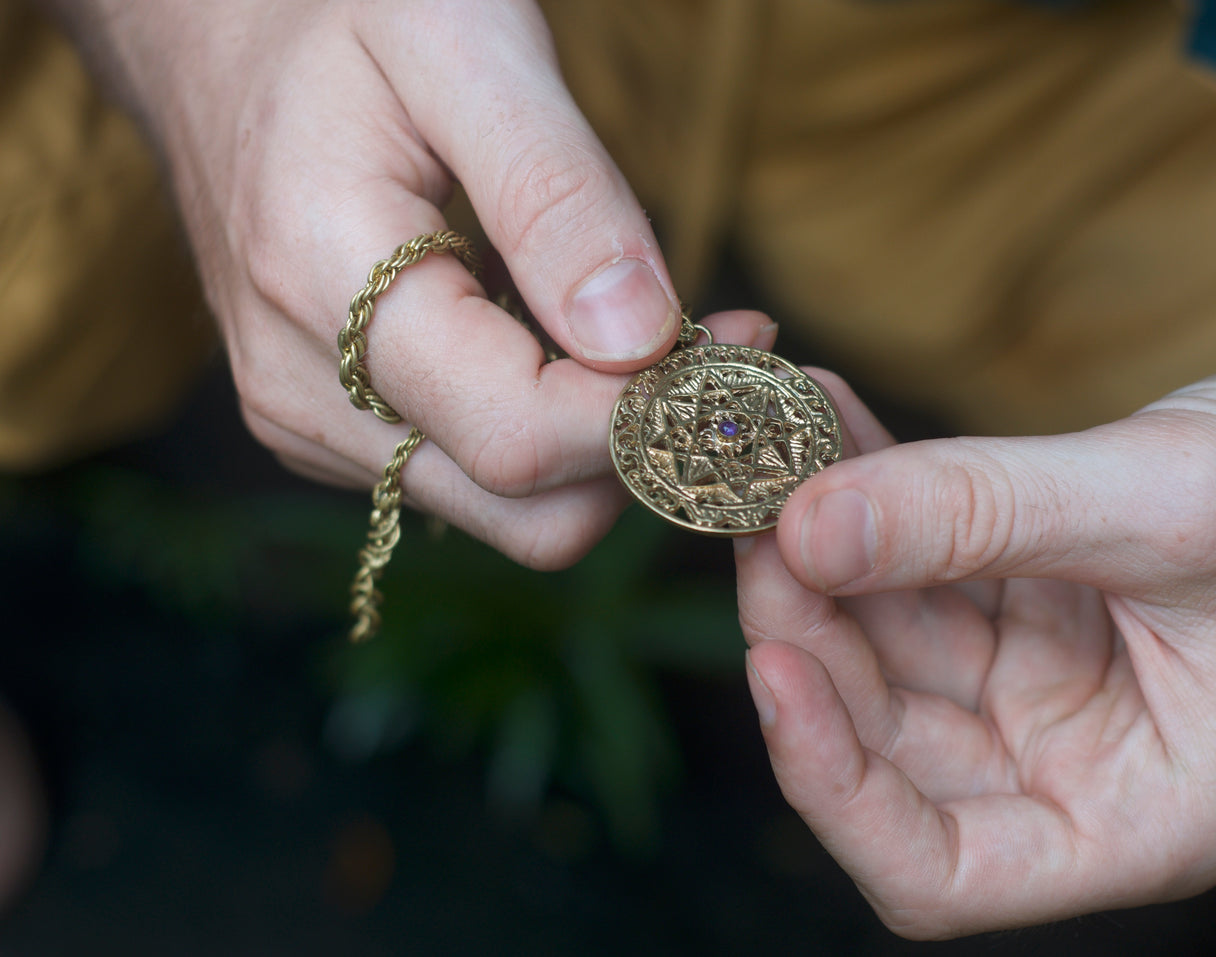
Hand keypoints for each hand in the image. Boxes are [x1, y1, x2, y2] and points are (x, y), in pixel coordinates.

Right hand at [53, 0, 725, 564]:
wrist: (218, 40)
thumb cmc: (344, 13)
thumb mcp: (463, 44)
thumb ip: (555, 193)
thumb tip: (639, 337)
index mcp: (322, 285)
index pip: (520, 438)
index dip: (652, 413)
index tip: (740, 343)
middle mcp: (304, 390)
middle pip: (527, 512)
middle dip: (646, 447)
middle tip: (720, 345)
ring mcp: (312, 425)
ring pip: (510, 514)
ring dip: (606, 448)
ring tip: (656, 337)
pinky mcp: (335, 432)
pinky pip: (474, 481)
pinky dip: (551, 436)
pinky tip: (572, 345)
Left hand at [737, 320, 1215, 937]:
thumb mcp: (1169, 505)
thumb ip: (982, 516)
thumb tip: (804, 526)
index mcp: (1134, 813)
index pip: (935, 870)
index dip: (833, 786)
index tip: (776, 661)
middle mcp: (1073, 764)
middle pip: (886, 737)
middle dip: (811, 627)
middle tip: (760, 508)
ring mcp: (1047, 682)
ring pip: (889, 639)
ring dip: (825, 545)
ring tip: (780, 439)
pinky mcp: (1034, 603)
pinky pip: (923, 563)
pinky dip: (873, 495)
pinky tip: (831, 419)